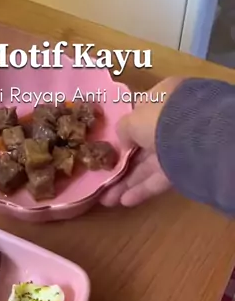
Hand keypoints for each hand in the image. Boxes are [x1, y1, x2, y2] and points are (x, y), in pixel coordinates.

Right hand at [100, 77, 182, 207]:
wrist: (196, 138)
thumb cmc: (159, 119)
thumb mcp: (132, 120)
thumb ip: (123, 130)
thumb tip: (124, 144)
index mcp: (162, 99)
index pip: (140, 114)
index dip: (124, 132)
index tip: (110, 147)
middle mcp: (172, 120)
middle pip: (142, 145)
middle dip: (123, 165)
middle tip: (105, 178)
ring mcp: (180, 145)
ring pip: (149, 165)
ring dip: (128, 181)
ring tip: (108, 199)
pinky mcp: (185, 167)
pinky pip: (160, 178)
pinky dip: (143, 189)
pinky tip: (125, 201)